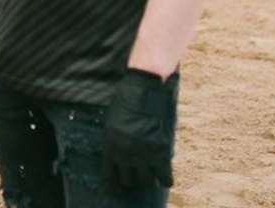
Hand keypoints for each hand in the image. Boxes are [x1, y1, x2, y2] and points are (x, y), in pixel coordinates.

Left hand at [101, 68, 177, 190]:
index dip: (113, 181)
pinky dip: (165, 180)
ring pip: (146, 181)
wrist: (144, 90)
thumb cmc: (126, 102)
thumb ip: (114, 141)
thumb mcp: (112, 122)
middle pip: (129, 181)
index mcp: (110, 145)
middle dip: (132, 179)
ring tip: (150, 175)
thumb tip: (117, 157)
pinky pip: (164, 177)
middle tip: (137, 175)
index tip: (117, 183)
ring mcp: (144, 154)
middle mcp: (125, 153)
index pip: (108, 175)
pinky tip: (164, 179)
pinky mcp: (161, 152)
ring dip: (148, 180)